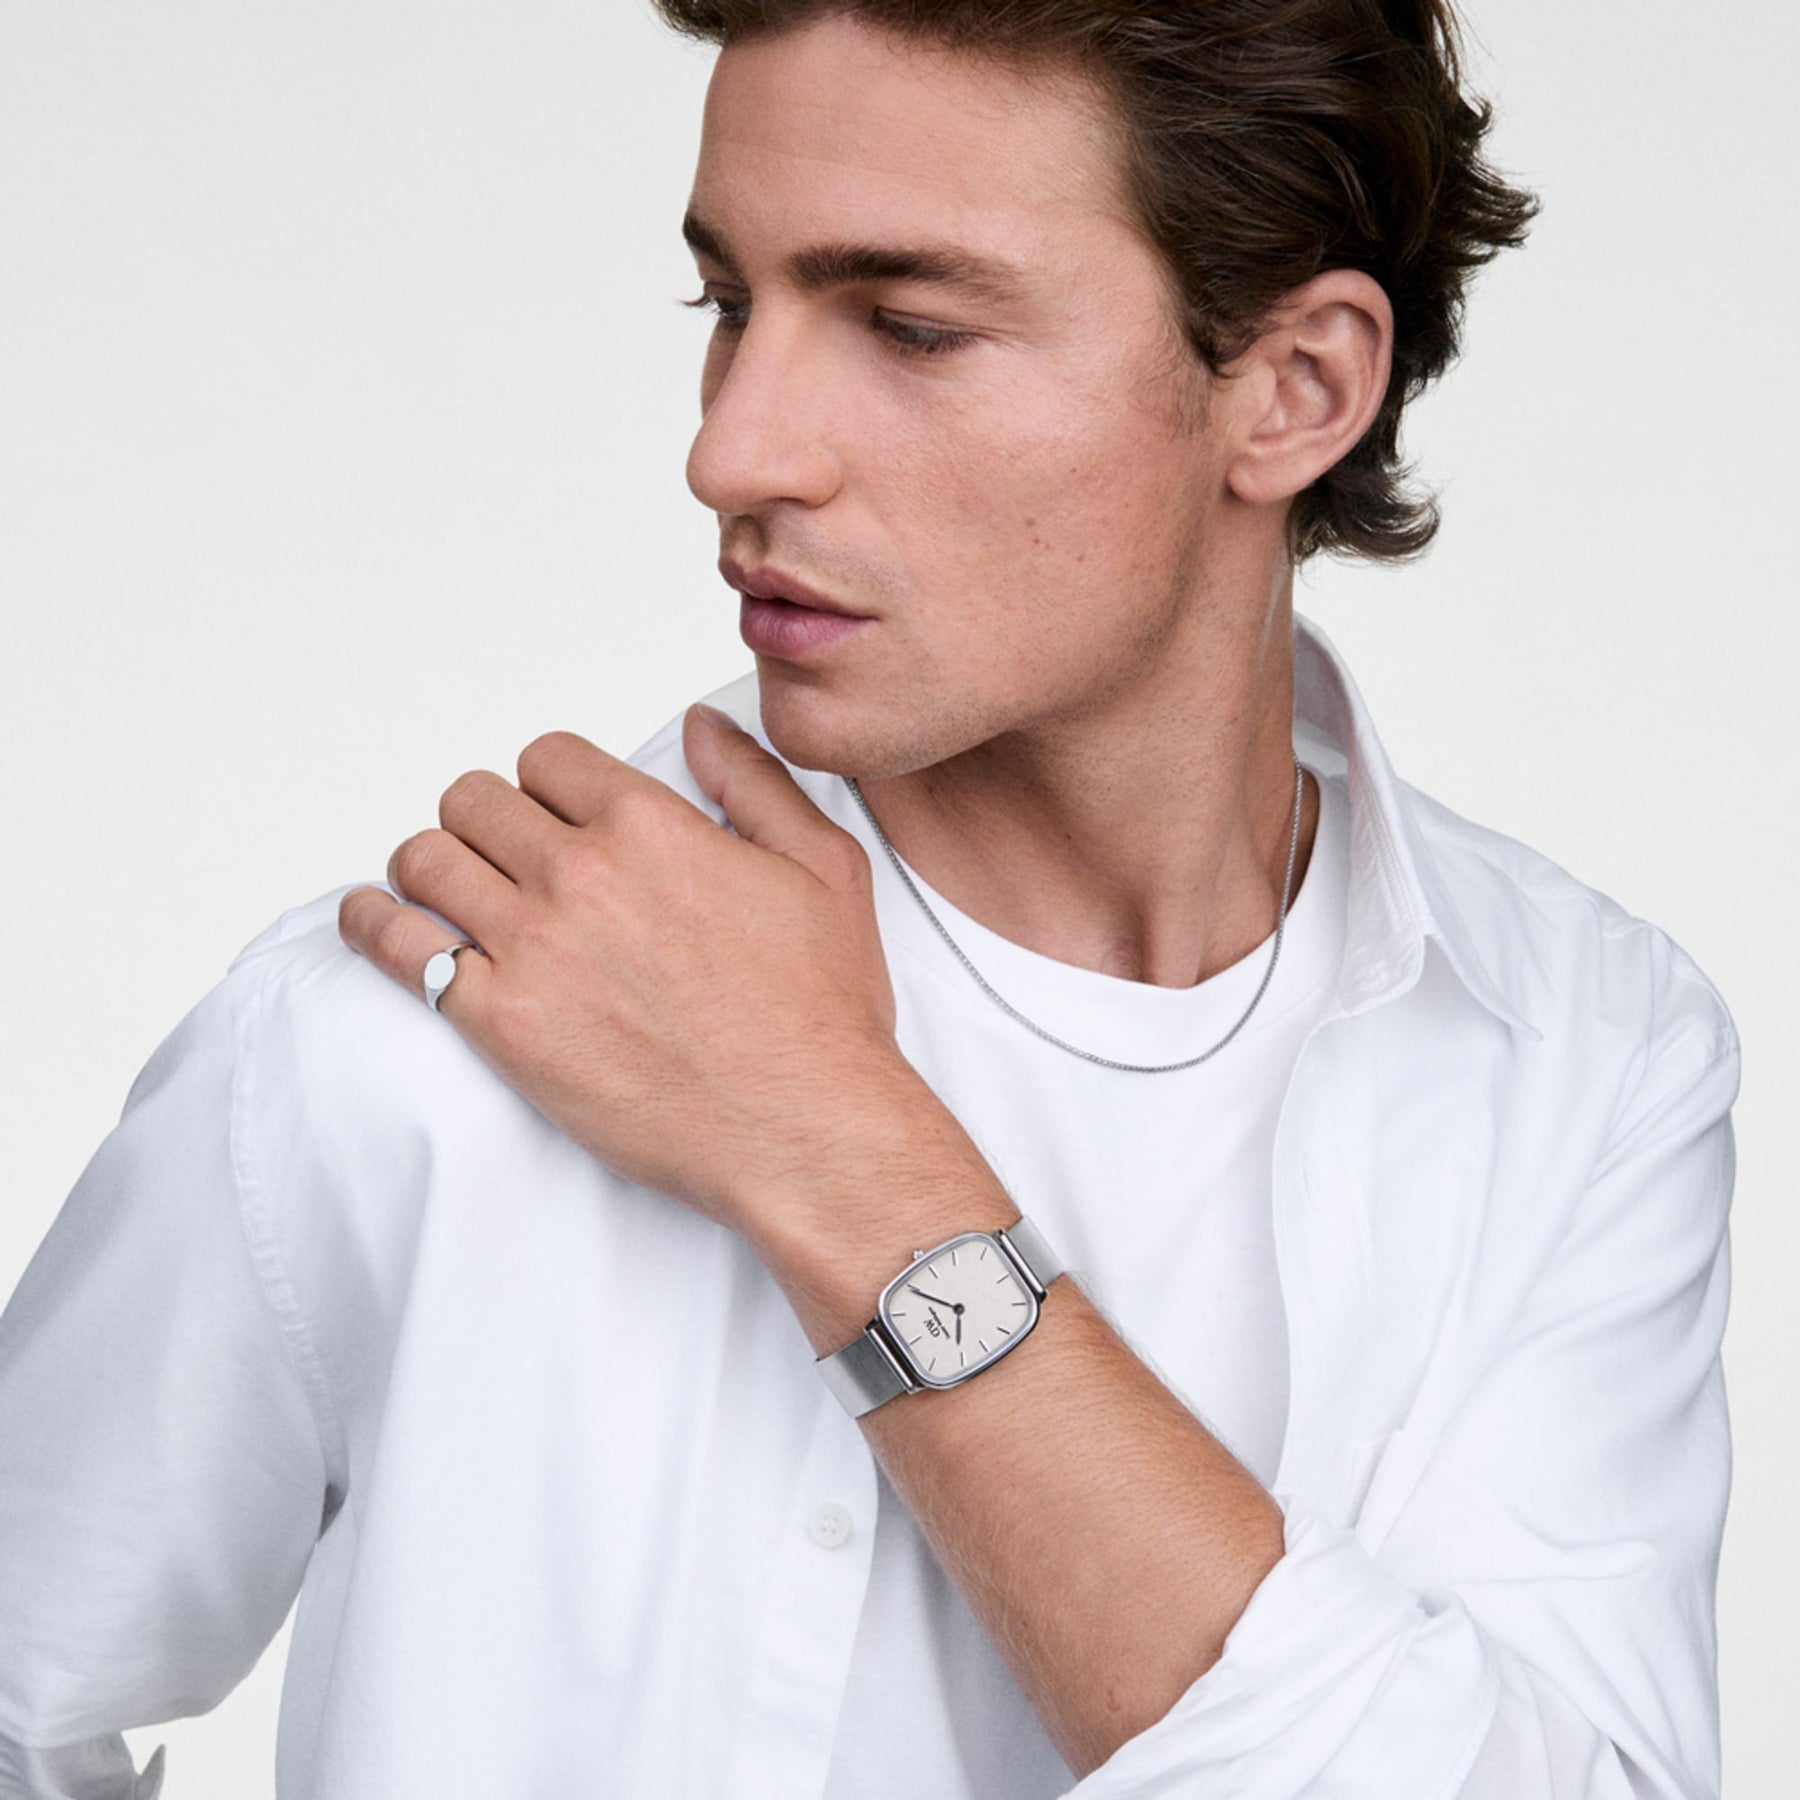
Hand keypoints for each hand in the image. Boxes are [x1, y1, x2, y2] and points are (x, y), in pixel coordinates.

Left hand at [337, 704, 912, 1236]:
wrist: (802, 1127)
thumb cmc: (820, 1011)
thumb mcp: (824, 867)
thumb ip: (754, 781)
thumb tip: (702, 724)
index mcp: (651, 826)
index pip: (548, 759)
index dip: (550, 784)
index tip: (554, 813)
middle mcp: (580, 874)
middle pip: (474, 800)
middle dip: (486, 819)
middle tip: (500, 853)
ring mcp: (533, 949)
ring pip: (426, 859)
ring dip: (431, 864)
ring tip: (447, 888)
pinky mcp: (501, 1025)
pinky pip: (399, 949)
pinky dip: (373, 925)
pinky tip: (375, 919)